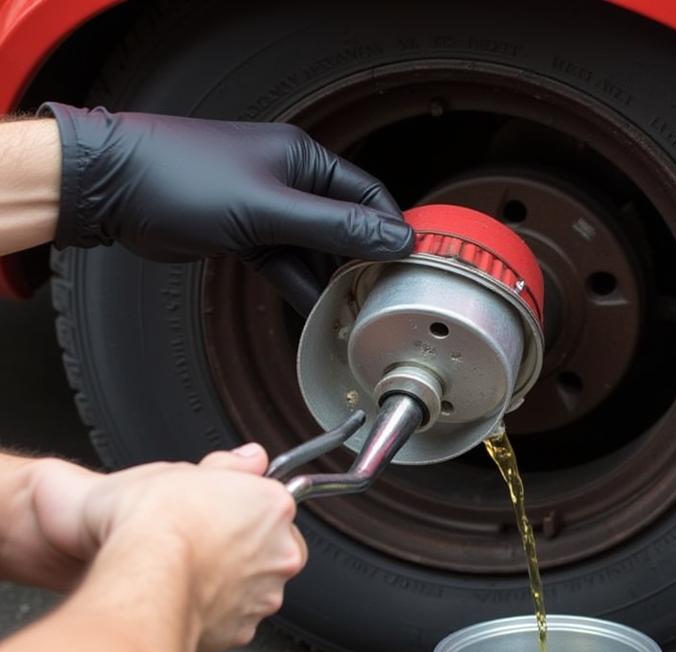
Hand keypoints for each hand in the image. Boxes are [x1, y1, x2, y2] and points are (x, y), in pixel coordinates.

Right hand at [31, 445, 306, 651]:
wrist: (140, 581)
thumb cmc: (153, 525)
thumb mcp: (179, 470)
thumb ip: (229, 464)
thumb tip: (252, 457)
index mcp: (273, 506)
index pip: (273, 503)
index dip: (242, 507)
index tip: (221, 512)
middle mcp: (281, 553)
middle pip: (274, 547)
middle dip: (246, 546)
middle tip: (204, 542)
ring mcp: (265, 594)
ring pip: (257, 586)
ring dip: (233, 582)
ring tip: (190, 572)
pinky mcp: (244, 631)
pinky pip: (234, 619)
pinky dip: (215, 613)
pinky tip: (187, 598)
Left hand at [40, 103, 413, 312]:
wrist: (113, 189)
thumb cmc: (182, 179)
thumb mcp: (270, 208)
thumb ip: (336, 226)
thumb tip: (395, 237)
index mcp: (304, 159)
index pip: (368, 197)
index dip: (390, 233)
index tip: (409, 268)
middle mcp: (291, 182)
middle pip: (345, 228)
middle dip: (361, 264)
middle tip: (379, 300)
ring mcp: (268, 210)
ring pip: (316, 252)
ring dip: (330, 282)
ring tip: (349, 314)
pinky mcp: (247, 236)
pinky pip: (287, 265)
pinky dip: (300, 288)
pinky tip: (315, 312)